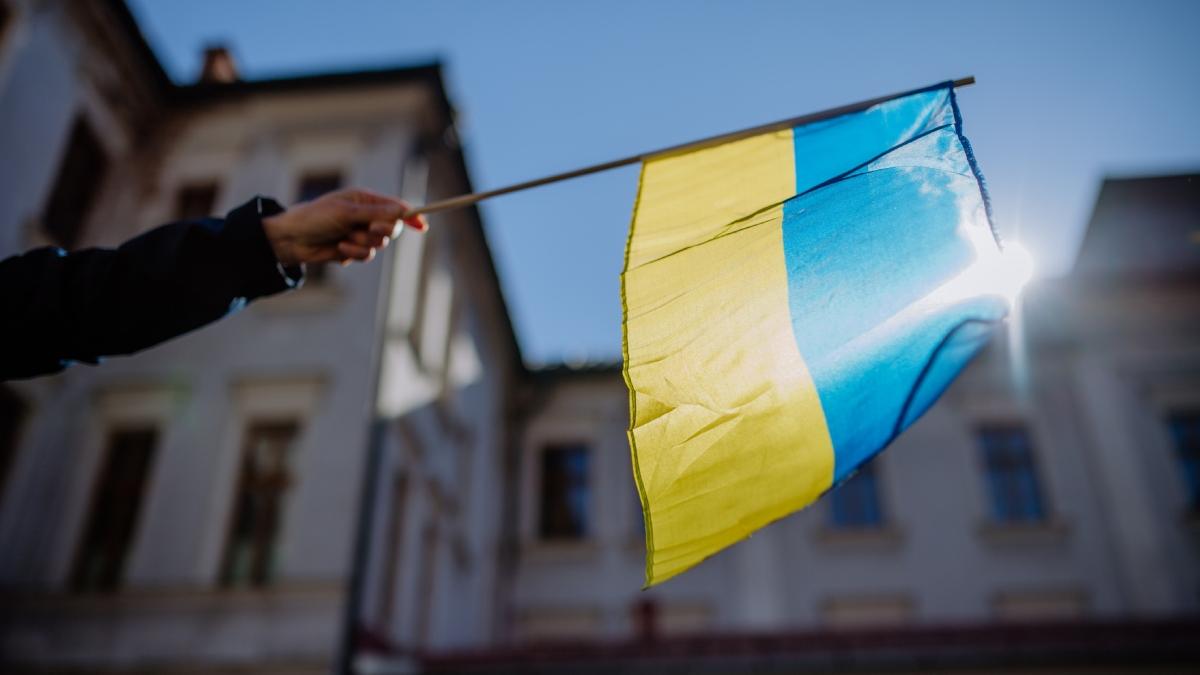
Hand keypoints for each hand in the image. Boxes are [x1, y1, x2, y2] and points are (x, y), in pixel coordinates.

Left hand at [262, 188, 427, 266]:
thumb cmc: (315, 217)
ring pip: (379, 245)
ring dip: (362, 244)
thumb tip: (401, 211)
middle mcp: (365, 216)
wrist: (292, 240)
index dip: (411, 216)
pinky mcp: (353, 250)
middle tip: (368, 228)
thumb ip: (375, 212)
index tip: (422, 226)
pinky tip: (339, 248)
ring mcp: (360, 234)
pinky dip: (354, 253)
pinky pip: (366, 256)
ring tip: (344, 239)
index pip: (395, 207)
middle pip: (392, 228)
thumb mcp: (346, 212)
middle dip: (381, 231)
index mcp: (365, 200)